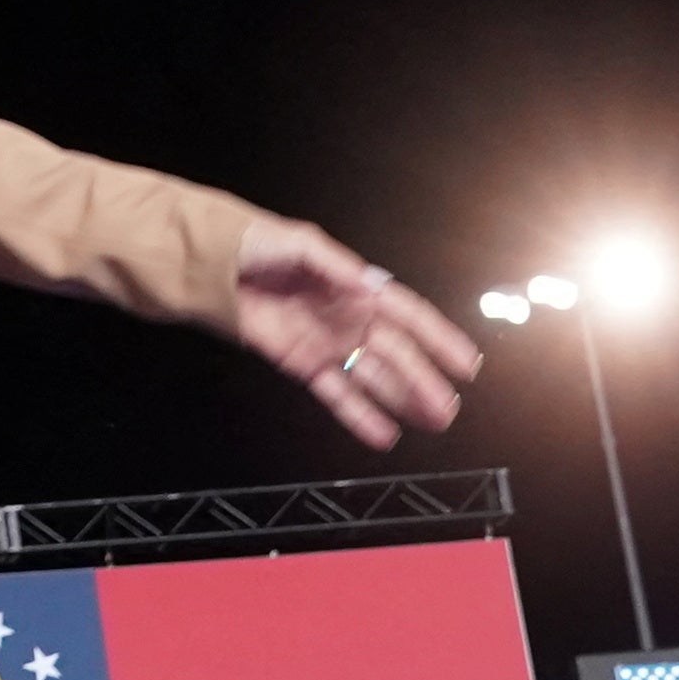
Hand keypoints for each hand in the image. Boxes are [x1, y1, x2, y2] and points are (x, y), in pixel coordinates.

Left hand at [229, 219, 482, 448]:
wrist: (212, 265)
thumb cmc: (258, 244)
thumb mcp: (300, 245)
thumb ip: (337, 267)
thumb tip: (369, 286)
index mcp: (357, 287)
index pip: (409, 316)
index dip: (439, 339)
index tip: (466, 364)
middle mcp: (350, 318)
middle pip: (397, 354)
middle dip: (424, 381)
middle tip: (449, 407)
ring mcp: (328, 343)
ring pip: (374, 377)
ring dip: (403, 400)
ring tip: (432, 421)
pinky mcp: (302, 363)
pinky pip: (336, 392)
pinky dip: (359, 414)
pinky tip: (384, 434)